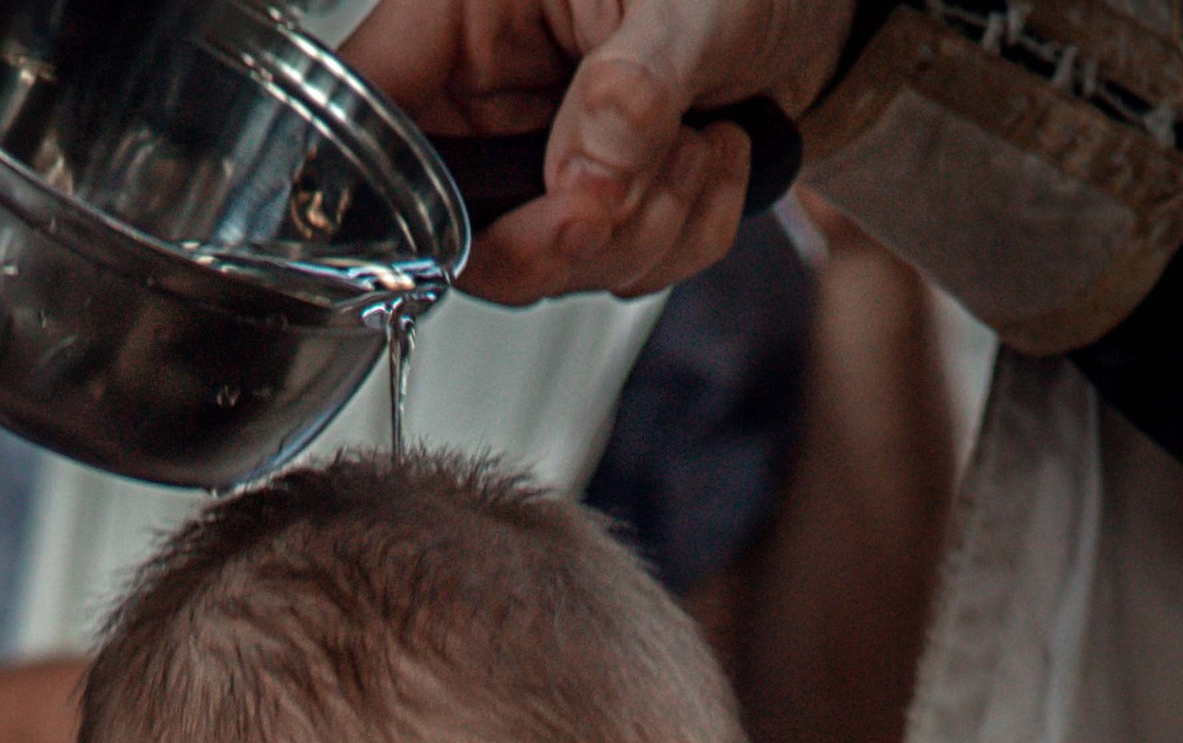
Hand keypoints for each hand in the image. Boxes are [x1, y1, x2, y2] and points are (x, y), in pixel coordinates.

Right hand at [346, 0, 852, 303]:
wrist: (809, 7)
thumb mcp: (690, 1)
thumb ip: (633, 89)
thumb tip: (583, 181)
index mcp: (465, 13)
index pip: (373, 111)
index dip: (401, 190)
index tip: (492, 219)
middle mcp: (487, 93)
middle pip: (461, 228)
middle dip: (568, 234)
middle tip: (637, 185)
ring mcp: (536, 159)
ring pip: (549, 266)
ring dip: (644, 231)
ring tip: (696, 143)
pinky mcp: (591, 210)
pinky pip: (618, 275)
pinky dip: (682, 239)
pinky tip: (707, 163)